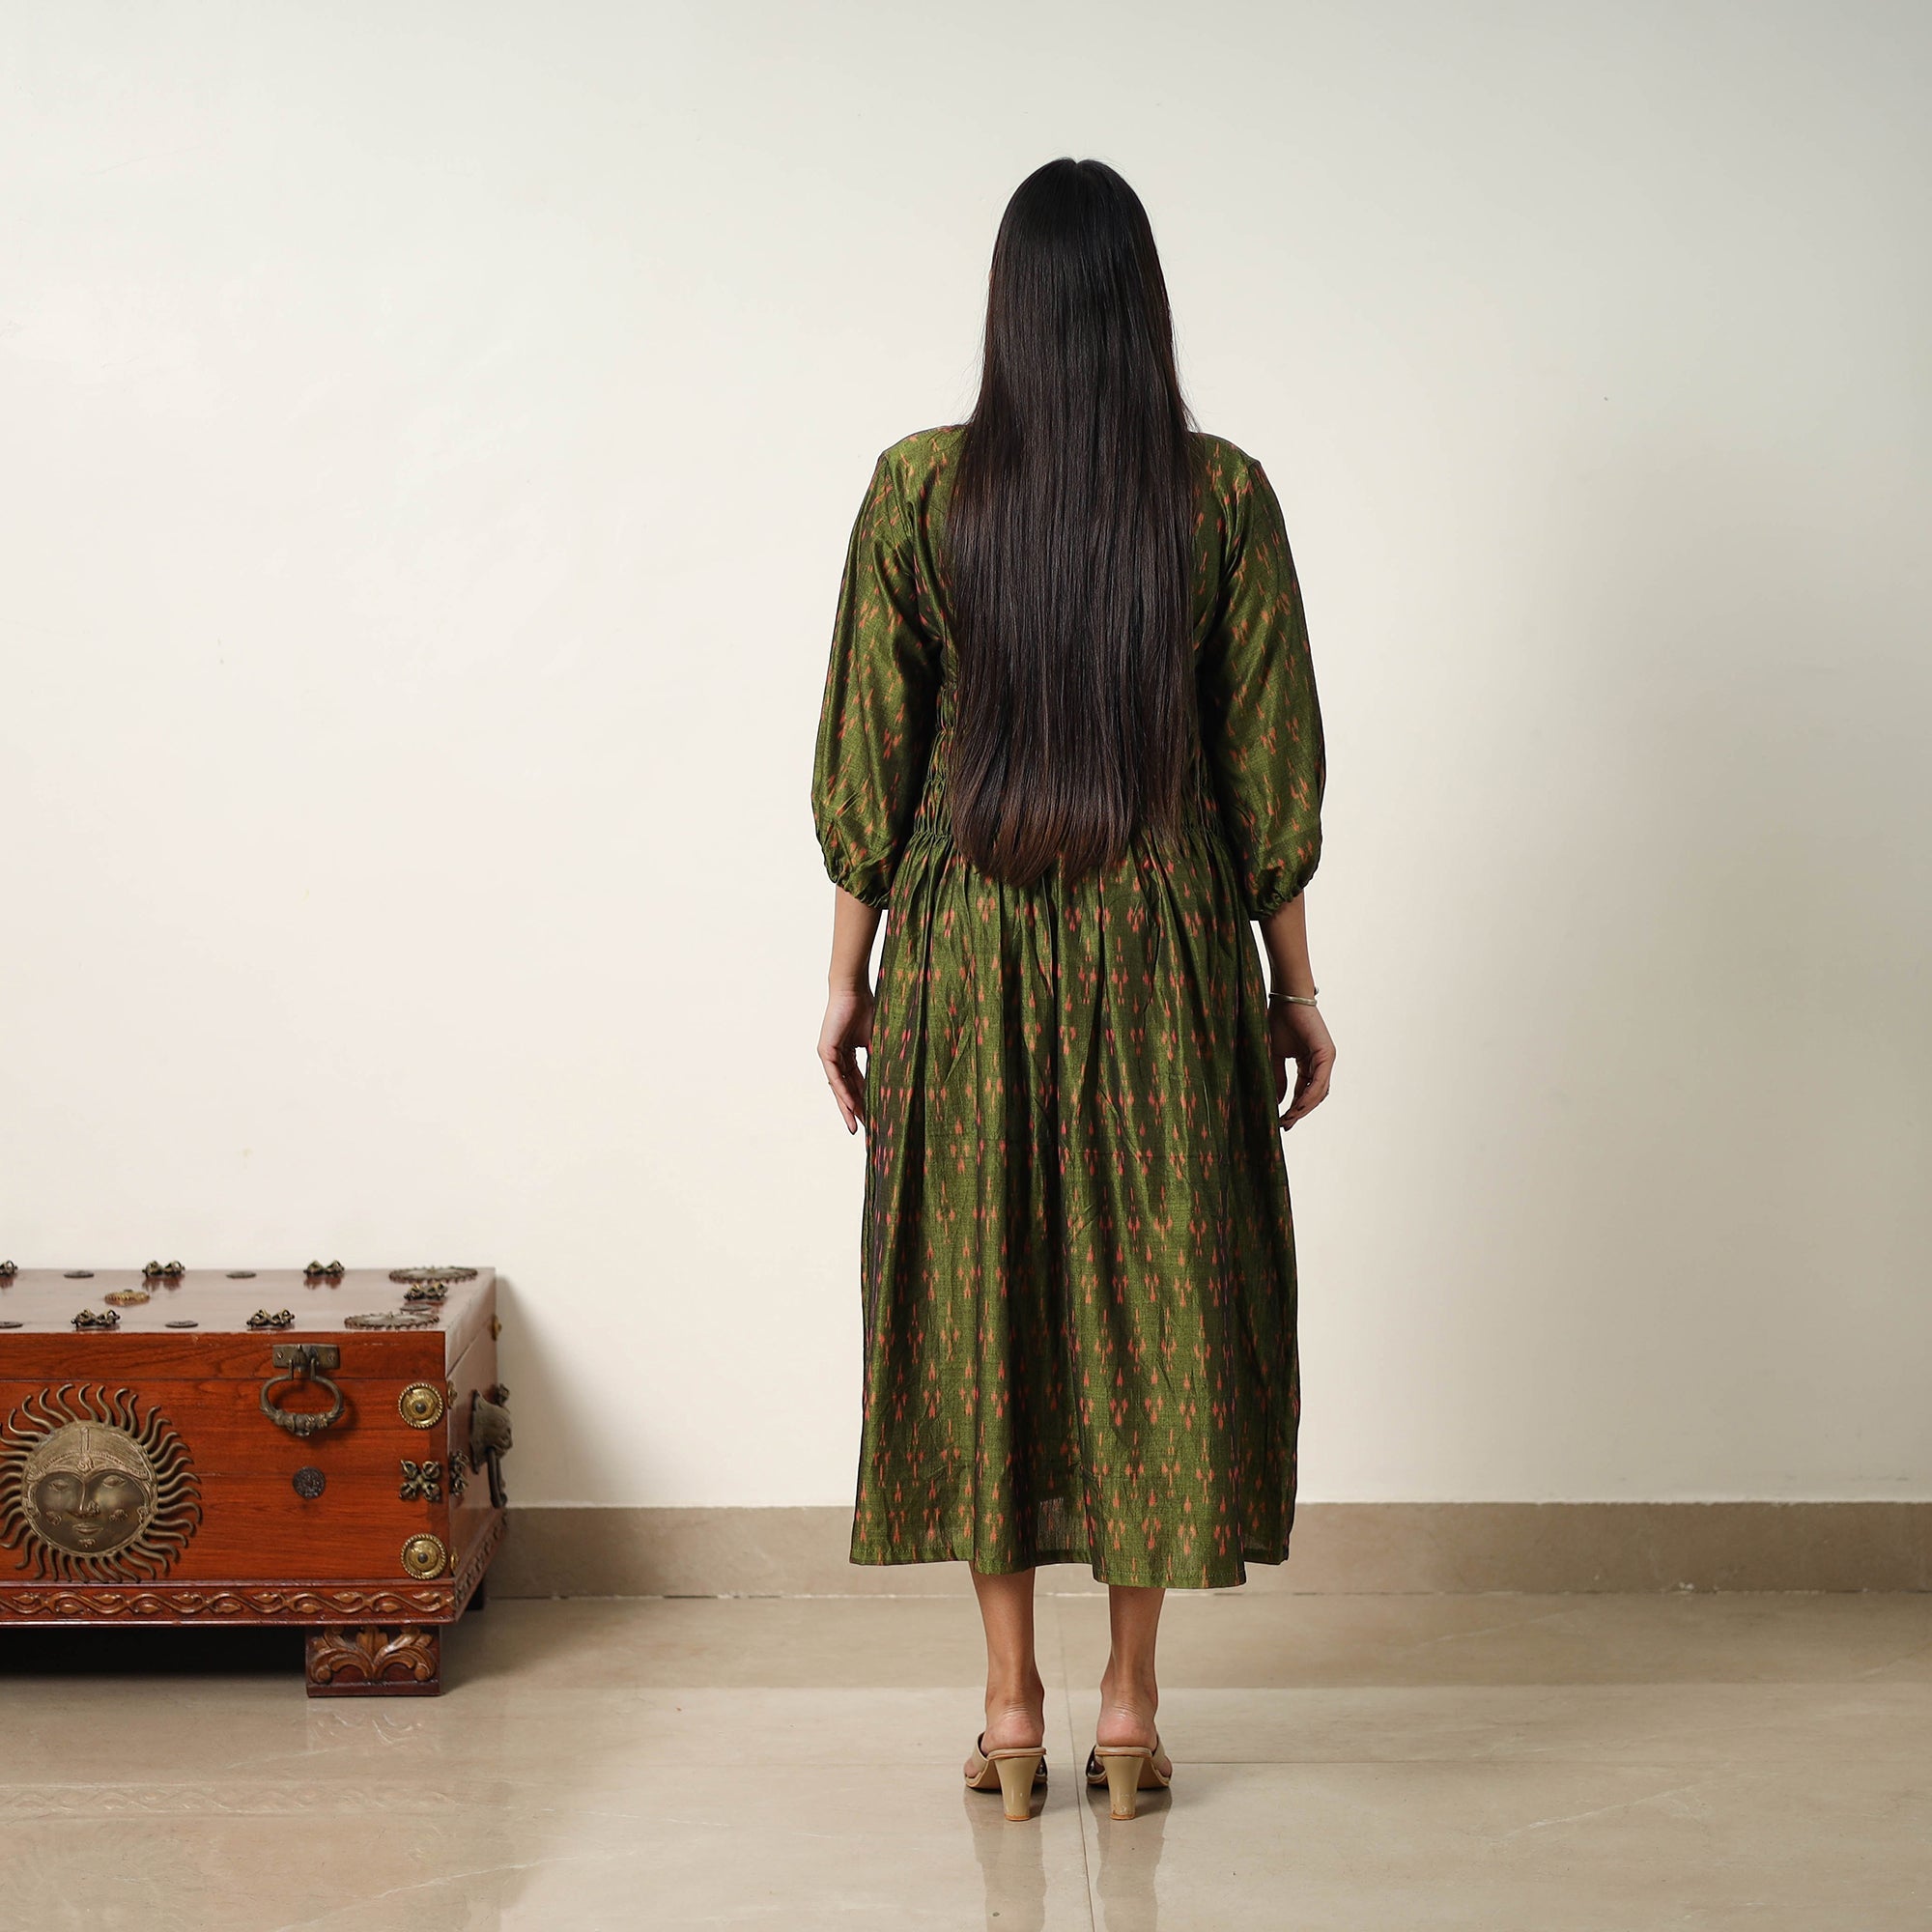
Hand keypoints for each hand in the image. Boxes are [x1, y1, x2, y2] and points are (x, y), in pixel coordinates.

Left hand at [819, 982, 874, 1134]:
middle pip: (847, 1090)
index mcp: (848, 1055)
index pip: (857, 1083)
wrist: (854, 990)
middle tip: (864, 1130)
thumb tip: (894, 1077)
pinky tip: (850, 1105)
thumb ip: (879, 1058)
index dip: (865, 1100)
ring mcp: (829, 1055)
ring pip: (839, 1087)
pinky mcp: (825, 1051)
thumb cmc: (867, 1008)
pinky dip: (843, 1091)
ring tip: (857, 1125)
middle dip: (856, 1110)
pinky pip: (835, 1076)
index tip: (874, 1116)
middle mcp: (837, 1057)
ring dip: (848, 1107)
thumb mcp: (876, 1040)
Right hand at [1270, 1000, 1334, 1129]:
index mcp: (1309, 1063)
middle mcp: (1321, 1063)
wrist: (1286, 1000)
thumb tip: (1279, 1101)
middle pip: (1313, 1095)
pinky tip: (1298, 1106)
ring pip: (1318, 1091)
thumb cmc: (1279, 1021)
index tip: (1281, 1121)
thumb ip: (1279, 1078)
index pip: (1304, 1091)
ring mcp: (1326, 1059)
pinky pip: (1319, 1081)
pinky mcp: (1326, 1054)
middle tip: (1285, 1124)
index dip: (1294, 1107)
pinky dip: (1309, 1095)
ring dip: (1304, 1107)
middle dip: (1299, 1112)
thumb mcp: (1275, 1055)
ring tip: (1289, 1118)